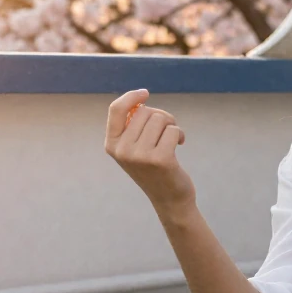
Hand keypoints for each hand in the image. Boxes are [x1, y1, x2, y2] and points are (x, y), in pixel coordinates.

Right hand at [104, 89, 194, 210]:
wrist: (169, 198)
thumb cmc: (153, 167)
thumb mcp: (134, 147)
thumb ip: (132, 125)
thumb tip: (140, 99)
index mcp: (112, 144)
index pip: (116, 109)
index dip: (131, 97)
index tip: (145, 93)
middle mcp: (122, 150)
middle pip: (144, 111)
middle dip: (160, 116)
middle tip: (165, 131)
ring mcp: (140, 156)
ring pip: (160, 119)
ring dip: (171, 125)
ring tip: (172, 140)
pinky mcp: (160, 159)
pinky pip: (173, 130)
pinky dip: (179, 134)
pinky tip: (179, 145)